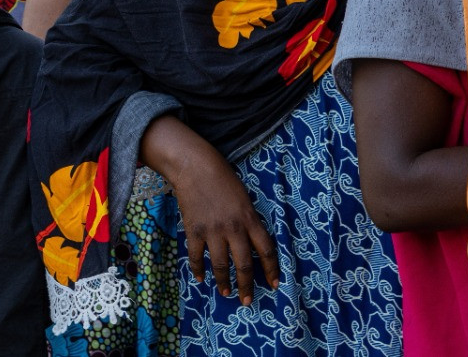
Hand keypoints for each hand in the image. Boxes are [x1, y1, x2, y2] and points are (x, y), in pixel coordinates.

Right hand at [172, 153, 279, 305]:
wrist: (194, 167)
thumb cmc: (222, 178)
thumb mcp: (244, 198)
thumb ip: (248, 221)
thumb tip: (249, 243)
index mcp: (250, 219)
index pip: (266, 251)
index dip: (271, 270)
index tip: (274, 284)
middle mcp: (233, 228)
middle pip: (243, 264)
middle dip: (246, 286)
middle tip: (247, 300)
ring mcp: (212, 231)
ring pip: (220, 265)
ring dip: (223, 282)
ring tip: (225, 292)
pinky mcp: (194, 230)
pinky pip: (196, 256)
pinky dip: (198, 269)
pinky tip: (200, 278)